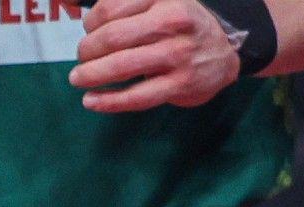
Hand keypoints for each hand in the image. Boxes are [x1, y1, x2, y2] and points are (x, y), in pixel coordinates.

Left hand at [70, 0, 244, 112]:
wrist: (224, 54)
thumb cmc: (181, 29)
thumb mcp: (162, 4)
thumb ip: (128, 7)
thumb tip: (84, 17)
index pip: (111, 8)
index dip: (90, 22)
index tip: (89, 31)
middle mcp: (173, 23)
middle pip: (111, 37)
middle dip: (86, 50)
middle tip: (81, 58)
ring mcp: (178, 54)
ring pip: (120, 66)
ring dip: (90, 74)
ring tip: (78, 78)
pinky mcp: (180, 84)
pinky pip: (135, 96)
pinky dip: (107, 101)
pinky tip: (90, 100)